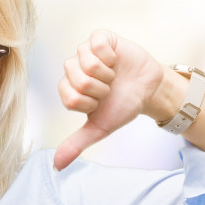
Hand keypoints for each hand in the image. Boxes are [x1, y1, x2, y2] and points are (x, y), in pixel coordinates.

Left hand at [54, 29, 170, 169]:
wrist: (149, 91)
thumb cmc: (122, 106)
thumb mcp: (99, 128)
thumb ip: (76, 144)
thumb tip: (56, 167)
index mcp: (69, 89)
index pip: (69, 97)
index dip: (89, 103)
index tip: (100, 103)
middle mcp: (74, 68)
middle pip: (77, 80)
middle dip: (99, 89)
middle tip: (109, 90)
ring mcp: (86, 52)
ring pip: (86, 62)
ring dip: (106, 74)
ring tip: (113, 76)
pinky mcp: (100, 38)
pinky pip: (95, 43)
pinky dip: (109, 56)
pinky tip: (115, 61)